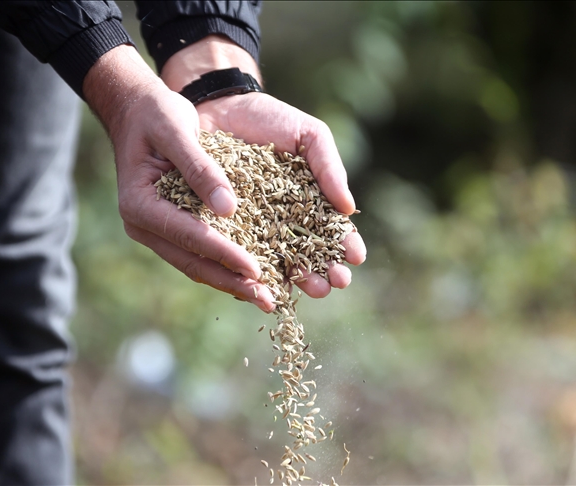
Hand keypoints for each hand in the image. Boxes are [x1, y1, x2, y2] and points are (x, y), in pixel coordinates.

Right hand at [83, 45, 276, 311]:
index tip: (257, 268)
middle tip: (268, 300)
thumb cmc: (155, 113)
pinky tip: (252, 275)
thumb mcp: (177, 130)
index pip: (189, 235)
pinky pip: (197, 252)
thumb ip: (201, 169)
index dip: (225, 254)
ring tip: (265, 297)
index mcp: (139, 204)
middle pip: (191, 261)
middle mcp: (142, 225)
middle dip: (231, 280)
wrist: (135, 109)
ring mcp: (154, 230)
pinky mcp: (168, 227)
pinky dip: (224, 265)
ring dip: (230, 281)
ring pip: (194, 264)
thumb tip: (229, 210)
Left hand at [162, 36, 365, 297]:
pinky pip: (235, 255)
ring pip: (274, 263)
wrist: (220, 107)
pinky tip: (263, 283)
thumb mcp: (308, 136)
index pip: (331, 231)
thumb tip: (349, 207)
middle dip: (322, 272)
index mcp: (309, 203)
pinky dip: (249, 271)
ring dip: (293, 279)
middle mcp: (282, 223)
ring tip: (307, 287)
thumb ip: (329, 168)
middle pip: (306, 256)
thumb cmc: (270, 120)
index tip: (355, 257)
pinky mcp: (221, 229)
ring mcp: (252, 228)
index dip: (345, 246)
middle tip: (332, 283)